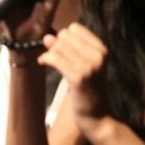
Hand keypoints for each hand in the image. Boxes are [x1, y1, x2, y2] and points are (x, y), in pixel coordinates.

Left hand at [37, 23, 110, 139]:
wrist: (97, 116)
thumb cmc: (88, 89)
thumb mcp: (83, 65)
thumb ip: (67, 49)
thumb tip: (47, 36)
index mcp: (101, 49)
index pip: (74, 28)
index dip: (63, 37)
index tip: (60, 49)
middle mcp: (98, 55)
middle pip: (64, 36)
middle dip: (55, 46)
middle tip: (53, 59)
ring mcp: (89, 67)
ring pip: (58, 48)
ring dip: (49, 54)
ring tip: (47, 62)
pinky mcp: (79, 78)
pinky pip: (55, 60)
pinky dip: (45, 59)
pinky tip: (42, 63)